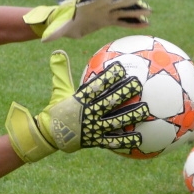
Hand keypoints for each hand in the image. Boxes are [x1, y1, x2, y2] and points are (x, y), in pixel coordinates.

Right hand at [5, 51, 149, 161]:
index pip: (96, 86)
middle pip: (109, 102)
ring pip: (115, 121)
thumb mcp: (59, 89)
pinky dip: (126, 141)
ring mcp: (93, 128)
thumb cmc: (57, 109)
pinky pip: (113, 142)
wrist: (49, 135)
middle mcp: (88, 113)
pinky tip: (140, 138)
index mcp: (80, 100)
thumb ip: (61, 70)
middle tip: (138, 84)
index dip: (108, 77)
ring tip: (145, 109)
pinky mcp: (96, 141)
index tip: (121, 67)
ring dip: (131, 115)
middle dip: (124, 92)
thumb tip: (57, 51)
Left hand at [23, 0, 151, 41]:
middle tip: (138, 0)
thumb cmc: (62, 22)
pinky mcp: (108, 20)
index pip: (98, 0)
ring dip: (135, 11)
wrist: (65, 22)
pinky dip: (133, 22)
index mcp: (88, 6)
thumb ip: (54, 34)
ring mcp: (105, 13)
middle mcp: (99, 7)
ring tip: (149, 11)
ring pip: (122, 12)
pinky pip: (122, 21)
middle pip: (114, 3)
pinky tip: (145, 24)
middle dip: (126, 2)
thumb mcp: (58, 29)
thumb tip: (44, 41)